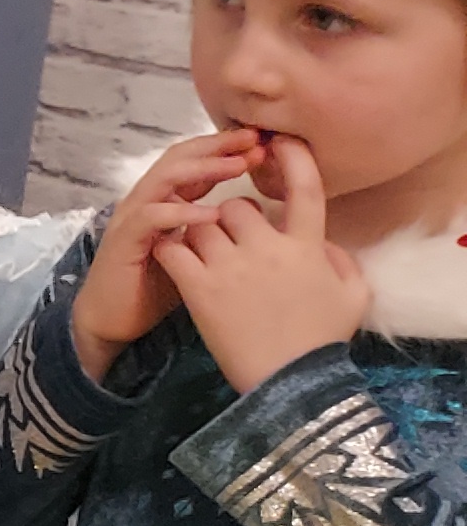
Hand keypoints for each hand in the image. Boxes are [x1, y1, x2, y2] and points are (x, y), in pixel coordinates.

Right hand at [73, 129, 261, 381]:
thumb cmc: (156, 289)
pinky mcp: (124, 242)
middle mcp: (146, 201)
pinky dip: (181, 212)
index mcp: (166, 200)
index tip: (266, 142)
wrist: (111, 320)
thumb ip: (218, 231)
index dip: (228, 147)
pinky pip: (151, 217)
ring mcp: (132, 219)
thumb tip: (263, 219)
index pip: (194, 160)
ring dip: (203, 169)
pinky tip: (211, 213)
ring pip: (165, 178)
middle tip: (255, 139)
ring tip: (237, 166)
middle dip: (218, 146)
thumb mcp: (197, 253)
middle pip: (179, 157)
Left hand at [158, 137, 370, 394]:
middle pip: (239, 206)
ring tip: (204, 257)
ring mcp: (231, 265)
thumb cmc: (322, 341)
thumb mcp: (353, 297)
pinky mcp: (199, 286)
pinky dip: (171, 248)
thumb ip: (341, 261)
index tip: (280, 142)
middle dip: (231, 217)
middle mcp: (269, 248)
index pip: (306, 189)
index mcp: (308, 246)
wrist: (288, 383)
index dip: (295, 159)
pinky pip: (174, 247)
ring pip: (203, 223)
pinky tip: (175, 262)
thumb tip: (323, 242)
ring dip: (200, 233)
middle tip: (231, 241)